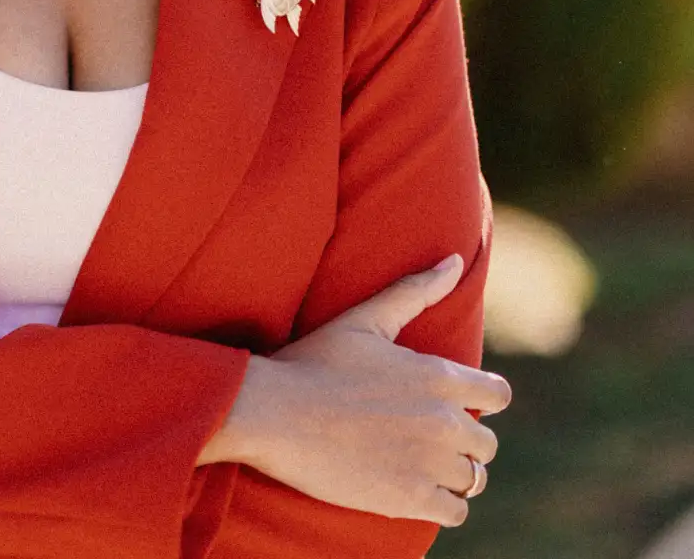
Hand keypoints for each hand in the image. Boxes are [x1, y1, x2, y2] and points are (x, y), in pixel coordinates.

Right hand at [200, 254, 510, 527]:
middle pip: (486, 443)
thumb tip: (455, 260)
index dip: (484, 400)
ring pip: (473, 479)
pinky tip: (415, 490)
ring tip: (424, 465)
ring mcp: (428, 463)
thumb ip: (415, 291)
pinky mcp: (408, 499)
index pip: (497, 396)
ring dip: (455, 473)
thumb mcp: (366, 318)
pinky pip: (455, 512)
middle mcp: (443, 422)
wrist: (274, 412)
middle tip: (432, 437)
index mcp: (437, 377)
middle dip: (466, 440)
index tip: (461, 404)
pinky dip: (443, 504)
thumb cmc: (316, 361)